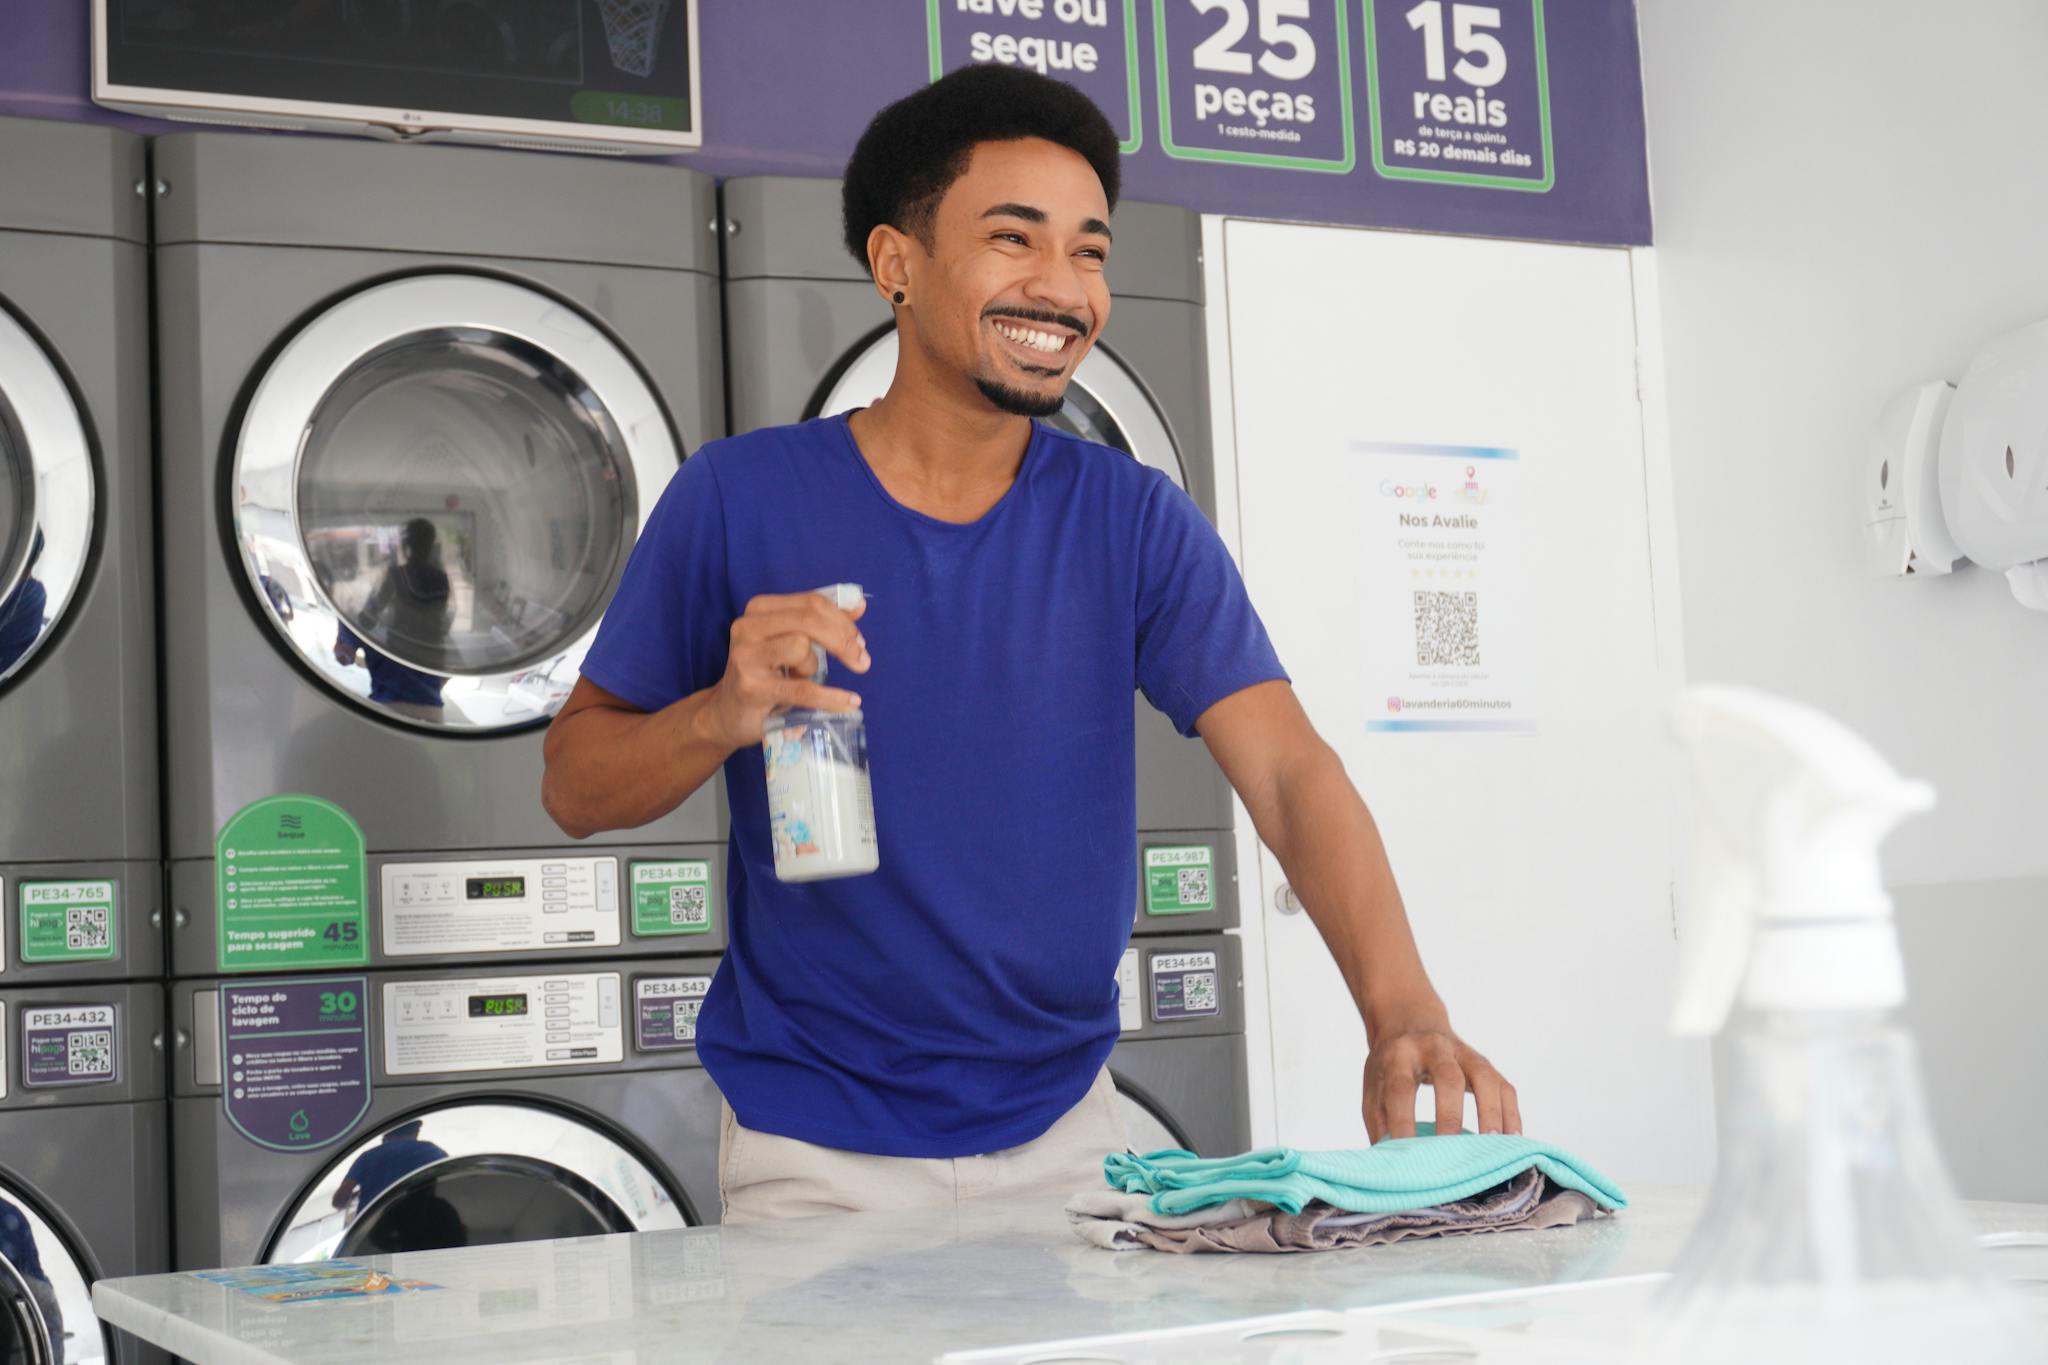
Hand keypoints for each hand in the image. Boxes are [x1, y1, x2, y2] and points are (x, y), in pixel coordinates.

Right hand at [698, 591, 870, 751]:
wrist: (728, 713)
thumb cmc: (765, 674)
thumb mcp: (790, 642)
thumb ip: (822, 622)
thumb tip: (859, 605)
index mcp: (759, 609)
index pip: (811, 603)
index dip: (842, 620)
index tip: (860, 642)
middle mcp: (748, 626)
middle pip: (809, 619)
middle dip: (843, 639)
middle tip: (862, 661)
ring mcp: (746, 657)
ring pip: (801, 647)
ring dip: (815, 667)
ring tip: (804, 679)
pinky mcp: (752, 687)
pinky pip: (802, 688)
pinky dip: (830, 696)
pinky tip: (849, 702)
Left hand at [1363, 1016, 1519, 1141]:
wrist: (1411, 1022)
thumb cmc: (1390, 1066)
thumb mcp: (1373, 1086)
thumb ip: (1379, 1122)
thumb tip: (1389, 1162)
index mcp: (1398, 1054)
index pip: (1401, 1087)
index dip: (1403, 1120)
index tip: (1407, 1151)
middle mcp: (1433, 1047)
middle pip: (1447, 1077)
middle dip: (1450, 1115)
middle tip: (1450, 1150)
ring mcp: (1464, 1053)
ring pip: (1483, 1077)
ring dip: (1489, 1112)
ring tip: (1491, 1144)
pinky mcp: (1485, 1063)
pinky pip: (1504, 1087)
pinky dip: (1510, 1113)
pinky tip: (1511, 1139)